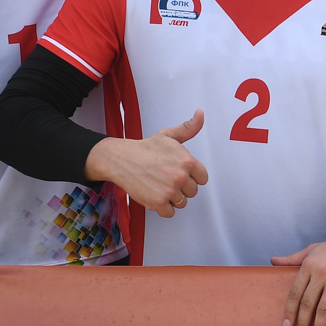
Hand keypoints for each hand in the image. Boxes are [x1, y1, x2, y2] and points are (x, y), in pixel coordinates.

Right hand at [84, 109, 208, 217]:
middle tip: (168, 178)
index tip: (181, 172)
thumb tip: (201, 113)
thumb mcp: (169, 135)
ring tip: (161, 186)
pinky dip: (163, 208)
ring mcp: (169, 191)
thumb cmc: (147, 148)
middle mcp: (180, 177)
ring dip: (173, 197)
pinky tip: (156, 196)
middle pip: (192, 191)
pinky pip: (170, 213)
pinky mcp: (157, 203)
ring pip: (182, 203)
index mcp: (187, 161)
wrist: (123, 159)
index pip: (202, 178)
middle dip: (182, 187)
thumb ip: (189, 128)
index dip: (192, 176)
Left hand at [272, 218, 325, 325]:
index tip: (286, 324)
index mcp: (309, 265)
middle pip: (308, 303)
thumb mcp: (313, 249)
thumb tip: (272, 261)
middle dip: (302, 323)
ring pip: (324, 309)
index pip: (295, 292)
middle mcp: (321, 273)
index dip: (289, 310)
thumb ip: (292, 258)